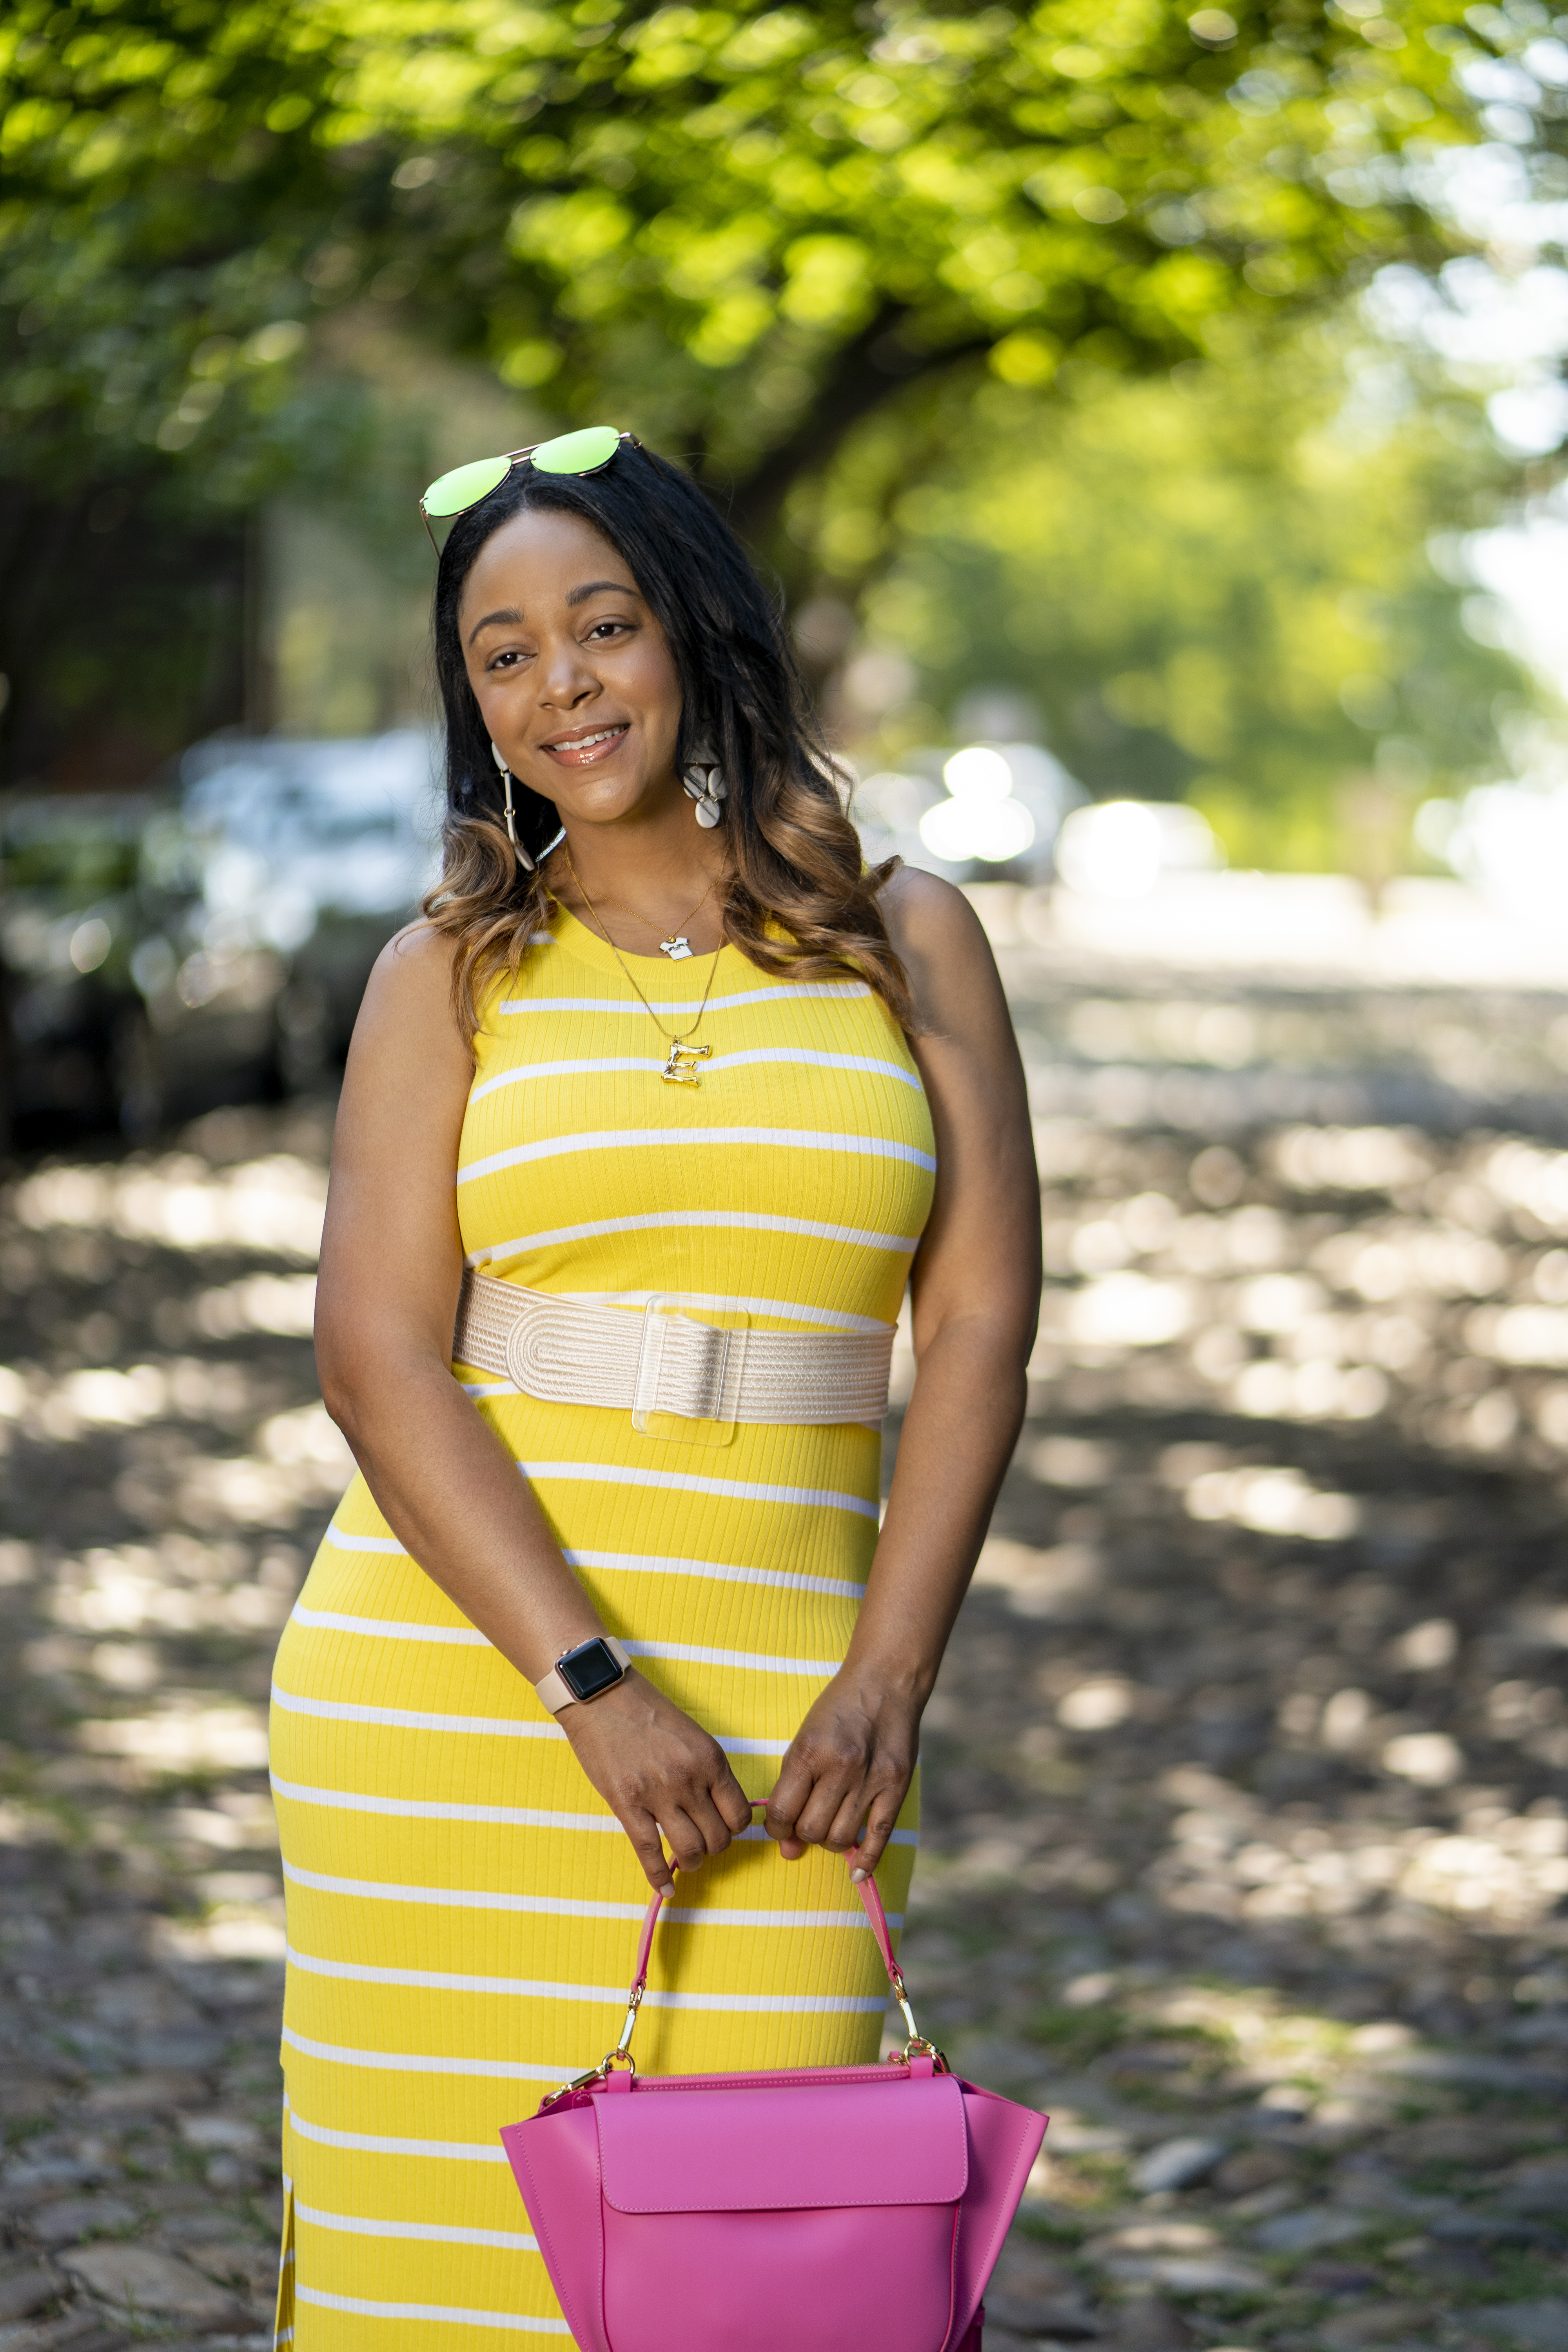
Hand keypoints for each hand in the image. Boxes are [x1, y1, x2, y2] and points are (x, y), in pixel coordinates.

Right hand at [560, 1671, 752, 1894]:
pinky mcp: (627, 1804)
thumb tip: (718, 1807)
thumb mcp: (691, 1735)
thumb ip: (707, 1771)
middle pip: (717, 1838)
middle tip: (703, 1845)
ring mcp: (658, 1793)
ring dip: (692, 1862)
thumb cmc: (646, 1711)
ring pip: (690, 1850)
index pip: (738, 1814)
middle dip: (713, 1848)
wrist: (601, 1695)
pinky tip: (665, 1889)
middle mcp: (689, 1779)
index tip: (723, 1829)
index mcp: (711, 1760)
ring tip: (687, 1861)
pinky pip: (649, 1851)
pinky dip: (659, 1877)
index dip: (733, 1830)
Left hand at [764, 1667, 920, 1880]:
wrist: (884, 1683)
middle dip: (802, 1834)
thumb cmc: (837, 1711)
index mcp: (809, 1752)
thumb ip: (791, 1789)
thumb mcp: (804, 1738)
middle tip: (807, 1821)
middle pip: (810, 1830)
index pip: (781, 1811)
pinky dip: (866, 1859)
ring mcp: (871, 1778)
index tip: (780, 1825)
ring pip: (840, 1838)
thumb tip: (785, 1846)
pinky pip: (879, 1836)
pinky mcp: (896, 1786)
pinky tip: (856, 1871)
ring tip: (831, 1825)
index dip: (776, 1827)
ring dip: (830, 1841)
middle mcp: (839, 1767)